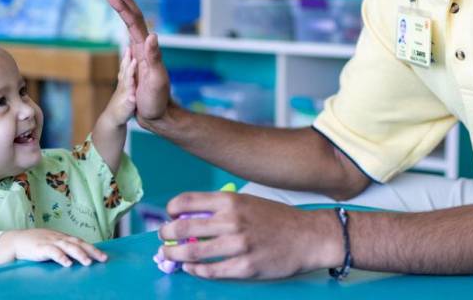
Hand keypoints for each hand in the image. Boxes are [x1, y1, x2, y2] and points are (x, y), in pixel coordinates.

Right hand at [0, 229, 107, 267]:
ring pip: (68, 247)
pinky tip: (67, 263)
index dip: (93, 249)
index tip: (104, 257)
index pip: (82, 243)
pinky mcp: (41, 248)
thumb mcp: (53, 244)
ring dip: (79, 254)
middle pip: (79, 243)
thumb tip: (79, 256)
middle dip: (92, 251)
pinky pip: (53, 252)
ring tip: (88, 262)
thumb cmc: (36, 244)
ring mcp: (51, 242)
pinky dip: (61, 257)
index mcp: (64, 238)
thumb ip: (64, 249)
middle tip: (103, 259)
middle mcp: (60, 239)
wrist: (17, 241)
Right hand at [106, 0, 171, 124]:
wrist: (160, 115)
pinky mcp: (139, 59)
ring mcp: (142, 52)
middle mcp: (145, 47)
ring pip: (133, 23)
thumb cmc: (157, 100)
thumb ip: (154, 59)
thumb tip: (152, 36)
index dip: (124, 4)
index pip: (134, 21)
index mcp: (146, 49)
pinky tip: (124, 19)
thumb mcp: (156, 81)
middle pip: (134, 17)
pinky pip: (131, 34)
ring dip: (124, 7)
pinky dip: (126, 22)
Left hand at [157, 192, 342, 278]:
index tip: (170, 215)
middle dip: (167, 234)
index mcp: (231, 201)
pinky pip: (211, 271)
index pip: (188, 201)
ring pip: (192, 253)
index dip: (172, 209)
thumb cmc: (278, 219)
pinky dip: (197, 270)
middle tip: (164, 238)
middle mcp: (232, 221)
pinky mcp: (245, 267)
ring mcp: (238, 245)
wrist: (309, 236)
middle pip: (184, 227)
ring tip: (170, 256)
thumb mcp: (249, 203)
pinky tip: (193, 269)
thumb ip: (222, 209)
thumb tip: (191, 218)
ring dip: (175, 256)